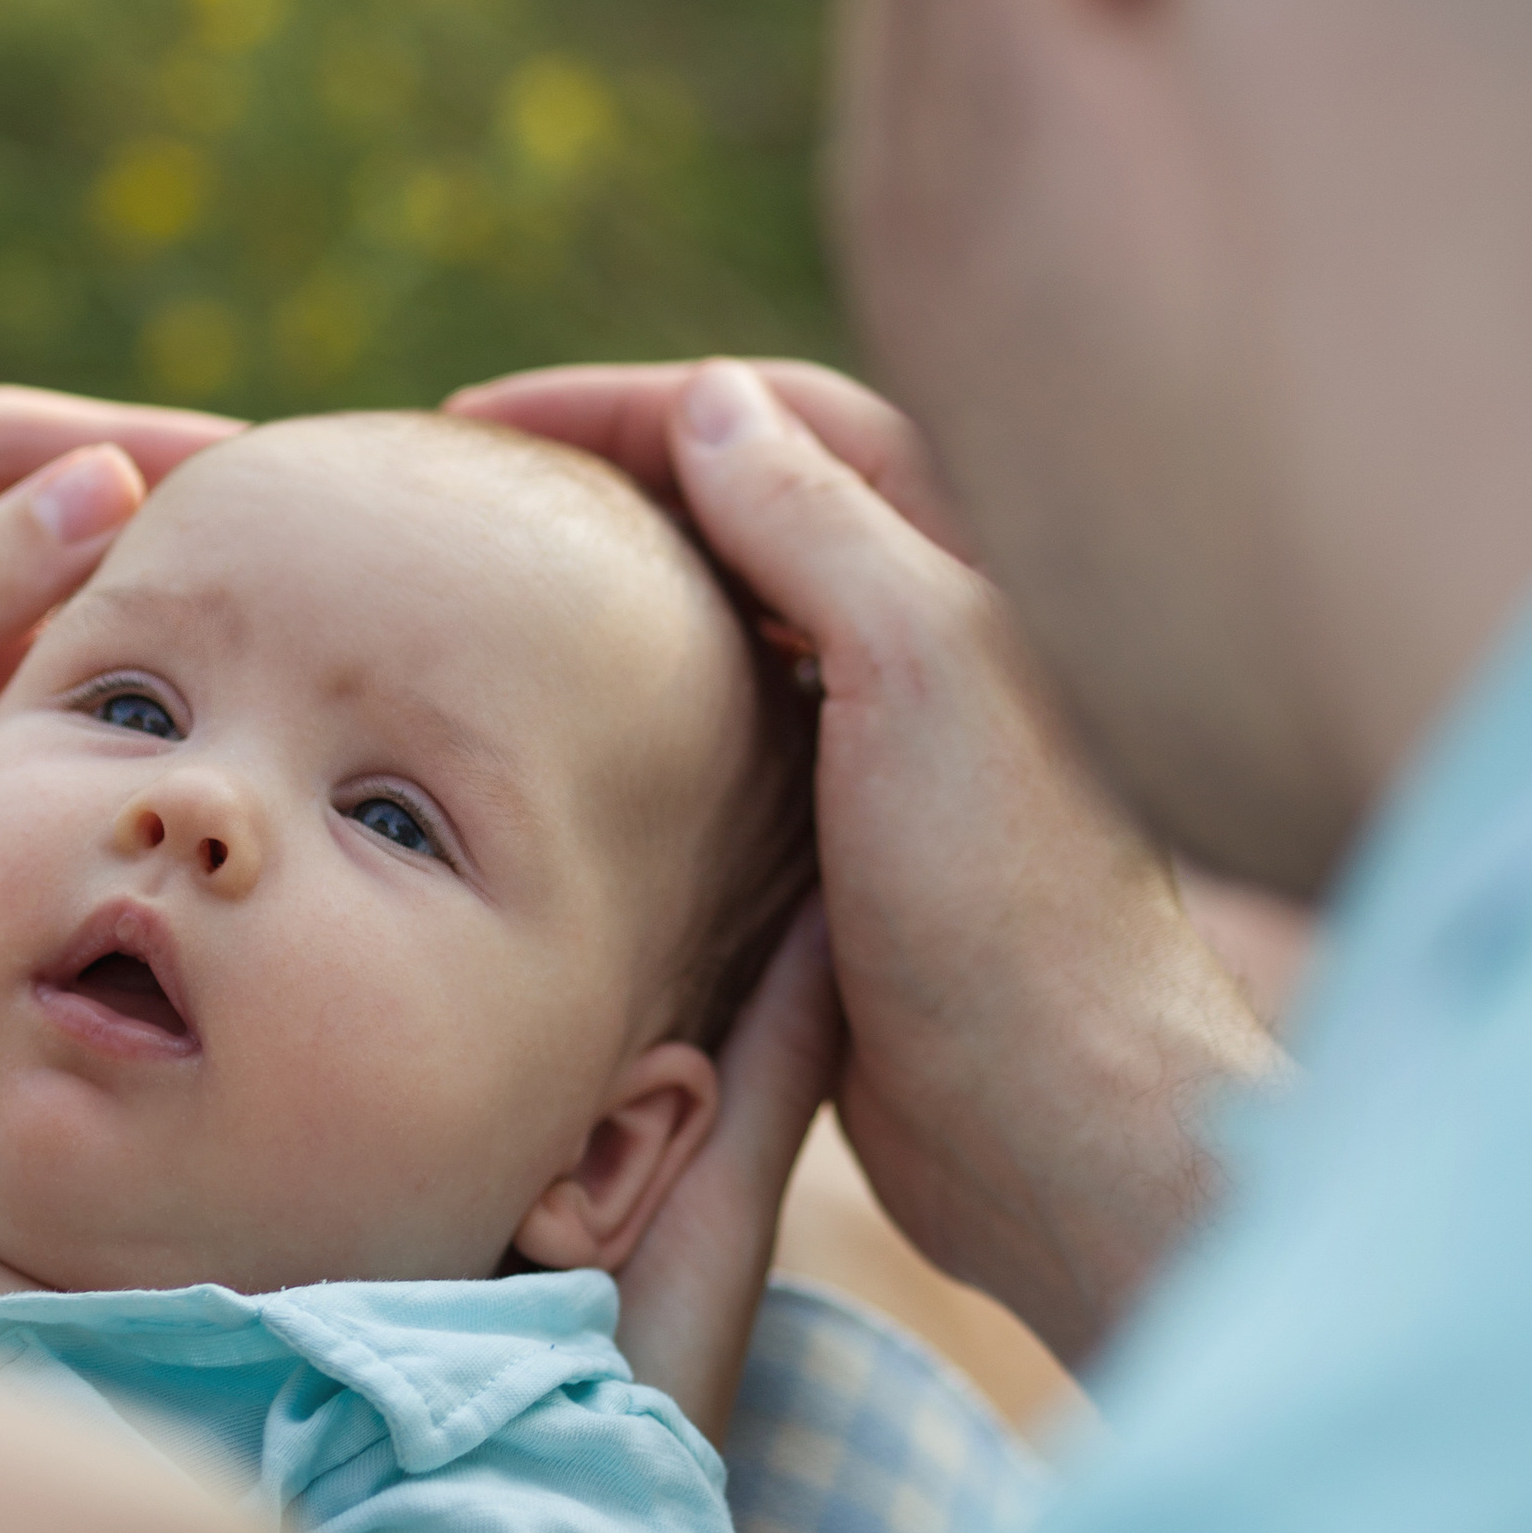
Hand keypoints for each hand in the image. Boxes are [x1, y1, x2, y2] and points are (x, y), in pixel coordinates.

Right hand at [454, 357, 1280, 1361]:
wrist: (1059, 1131)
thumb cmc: (1009, 904)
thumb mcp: (918, 672)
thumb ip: (819, 524)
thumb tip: (709, 401)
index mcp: (969, 567)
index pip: (784, 418)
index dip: (633, 402)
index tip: (483, 425)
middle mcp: (937, 641)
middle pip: (754, 506)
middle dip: (617, 480)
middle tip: (472, 495)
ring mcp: (891, 751)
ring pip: (735, 625)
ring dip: (625, 593)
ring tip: (493, 595)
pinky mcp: (849, 854)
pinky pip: (727, 742)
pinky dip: (642, 713)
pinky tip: (561, 738)